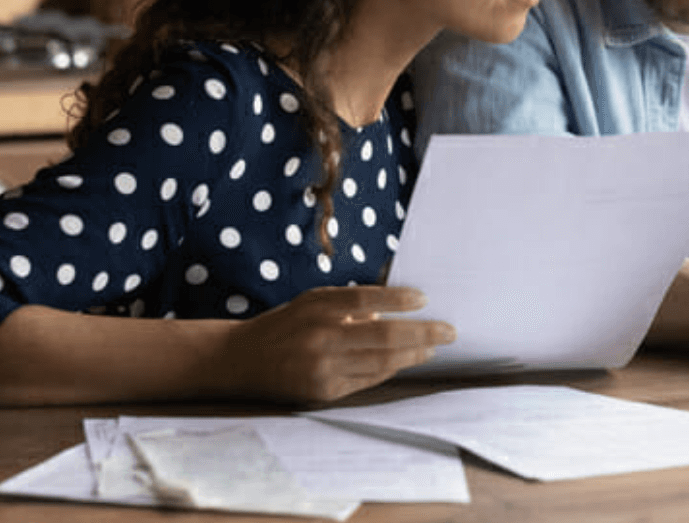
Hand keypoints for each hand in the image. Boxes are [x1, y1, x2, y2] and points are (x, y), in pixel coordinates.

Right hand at [222, 285, 453, 403]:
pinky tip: (405, 361)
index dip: (399, 298)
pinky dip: (390, 369)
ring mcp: (322, 367)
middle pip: (383, 335)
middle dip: (423, 333)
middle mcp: (320, 336)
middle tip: (449, 331)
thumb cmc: (285, 325)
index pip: (366, 299)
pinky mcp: (322, 391)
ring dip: (413, 354)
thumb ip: (351, 304)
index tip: (425, 298)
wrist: (239, 360)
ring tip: (433, 347)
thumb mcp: (313, 303)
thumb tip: (394, 312)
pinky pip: (367, 379)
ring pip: (381, 361)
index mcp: (317, 307)